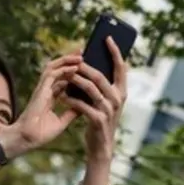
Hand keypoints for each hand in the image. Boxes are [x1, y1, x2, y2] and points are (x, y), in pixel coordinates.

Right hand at [3, 55, 83, 156]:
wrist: (28, 140)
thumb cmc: (41, 133)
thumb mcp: (62, 122)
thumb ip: (71, 112)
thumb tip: (85, 107)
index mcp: (50, 97)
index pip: (62, 79)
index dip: (72, 72)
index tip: (85, 66)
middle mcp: (45, 90)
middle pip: (58, 70)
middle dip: (70, 60)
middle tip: (83, 53)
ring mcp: (42, 89)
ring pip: (54, 68)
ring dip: (67, 60)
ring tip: (81, 55)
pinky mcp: (40, 90)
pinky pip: (52, 75)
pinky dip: (64, 69)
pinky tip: (75, 67)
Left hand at [66, 37, 127, 184]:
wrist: (100, 147)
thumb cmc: (100, 120)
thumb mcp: (105, 102)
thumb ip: (102, 86)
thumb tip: (91, 64)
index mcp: (122, 92)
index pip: (121, 67)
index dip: (114, 51)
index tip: (106, 37)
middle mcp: (118, 99)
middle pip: (101, 76)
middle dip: (85, 66)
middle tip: (73, 59)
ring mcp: (109, 110)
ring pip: (90, 88)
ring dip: (75, 80)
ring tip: (64, 75)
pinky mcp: (98, 120)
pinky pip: (82, 104)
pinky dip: (71, 98)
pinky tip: (62, 95)